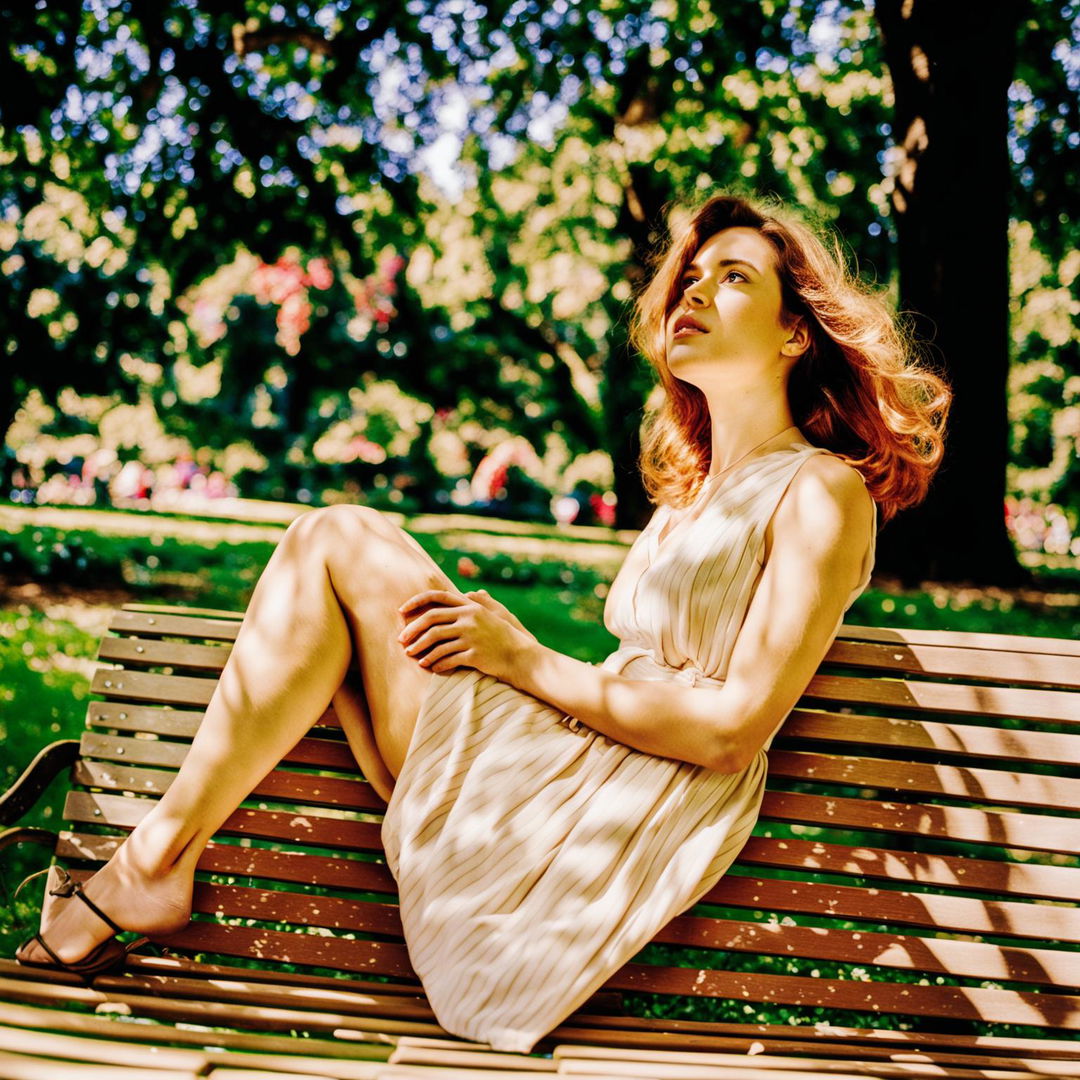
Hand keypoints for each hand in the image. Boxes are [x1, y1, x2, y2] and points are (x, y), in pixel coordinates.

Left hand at [398, 588, 537, 682]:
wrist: (521, 657)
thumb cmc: (505, 636)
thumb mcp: (495, 614)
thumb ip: (481, 602)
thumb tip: (470, 592)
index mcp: (471, 606)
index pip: (438, 597)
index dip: (416, 602)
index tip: (402, 611)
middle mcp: (469, 618)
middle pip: (431, 620)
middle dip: (412, 630)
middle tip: (401, 641)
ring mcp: (471, 636)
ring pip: (436, 641)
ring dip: (421, 650)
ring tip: (412, 656)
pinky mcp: (474, 655)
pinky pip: (447, 659)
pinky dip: (436, 663)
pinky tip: (430, 667)